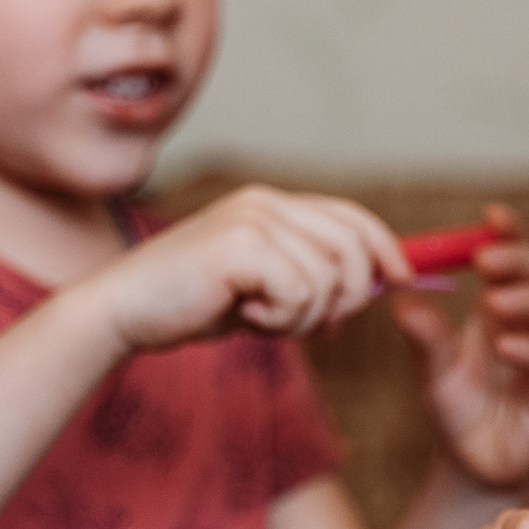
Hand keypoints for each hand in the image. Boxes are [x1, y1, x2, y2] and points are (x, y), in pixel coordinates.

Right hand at [71, 186, 408, 353]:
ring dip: (304, 318)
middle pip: (354, 248)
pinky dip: (280, 320)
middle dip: (348, 298)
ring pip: (329, 279)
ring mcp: (254, 220)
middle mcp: (266, 203)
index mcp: (272, 205)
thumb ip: (309, 278)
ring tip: (260, 319)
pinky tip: (243, 317)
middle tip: (312, 325)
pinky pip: (301, 293)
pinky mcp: (242, 245)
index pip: (352, 217)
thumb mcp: (261, 288)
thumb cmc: (189, 304)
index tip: (406, 278)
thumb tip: (374, 287)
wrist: (122, 311)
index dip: (386, 247)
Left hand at [387, 205, 528, 491]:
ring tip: (494, 302)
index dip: (509, 234)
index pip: (514, 260)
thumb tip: (400, 299)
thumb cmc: (459, 414)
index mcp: (501, 311)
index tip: (491, 216)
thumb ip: (425, 338)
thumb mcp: (434, 373)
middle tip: (484, 260)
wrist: (475, 471)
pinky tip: (505, 346)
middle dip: (518, 260)